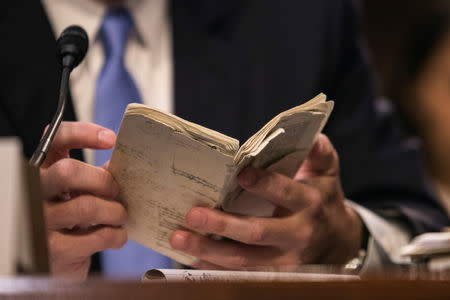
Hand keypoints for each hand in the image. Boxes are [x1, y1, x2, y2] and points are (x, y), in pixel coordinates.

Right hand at [40, 122, 126, 278]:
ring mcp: (40, 222)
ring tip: (120, 216)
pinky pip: (97, 236)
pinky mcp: (53, 250)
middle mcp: (35, 193)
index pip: (55, 140)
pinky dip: (116, 235)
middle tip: (116, 191)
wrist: (59, 263)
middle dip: (102, 180)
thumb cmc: (73, 222)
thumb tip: (128, 162)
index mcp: (44, 172)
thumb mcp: (80, 193)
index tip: (111, 139)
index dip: (82, 133)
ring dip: (114, 211)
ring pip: (86, 206)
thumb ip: (96, 176)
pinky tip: (117, 236)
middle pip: (68, 172)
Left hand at [170, 134, 361, 269]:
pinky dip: (213, 267)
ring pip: (243, 260)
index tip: (239, 174)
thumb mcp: (326, 173)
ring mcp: (285, 260)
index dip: (264, 184)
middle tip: (192, 214)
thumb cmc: (322, 199)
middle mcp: (297, 234)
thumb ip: (320, 153)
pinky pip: (241, 276)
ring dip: (209, 250)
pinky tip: (190, 256)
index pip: (285, 193)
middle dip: (222, 225)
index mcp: (309, 203)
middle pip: (257, 232)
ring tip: (178, 237)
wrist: (337, 241)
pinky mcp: (273, 275)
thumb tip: (313, 136)